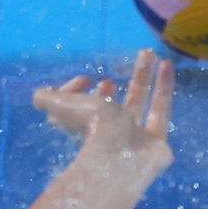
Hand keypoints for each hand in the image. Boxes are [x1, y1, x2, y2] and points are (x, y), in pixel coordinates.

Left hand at [32, 48, 174, 192]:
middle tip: (118, 65)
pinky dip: (165, 88)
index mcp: (85, 128)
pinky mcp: (158, 142)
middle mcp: (110, 134)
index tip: (85, 79)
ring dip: (145, 78)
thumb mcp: (60, 107)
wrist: (122, 154)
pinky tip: (166, 68)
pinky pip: (162, 112)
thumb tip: (41, 94)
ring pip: (141, 103)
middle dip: (111, 85)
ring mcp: (136, 139)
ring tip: (152, 54)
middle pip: (111, 106)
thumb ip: (46, 98)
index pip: (78, 106)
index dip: (76, 90)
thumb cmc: (91, 127)